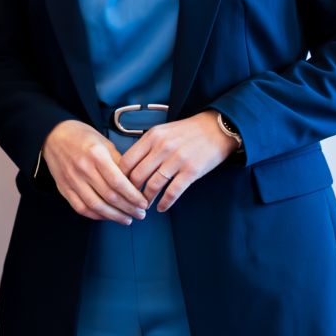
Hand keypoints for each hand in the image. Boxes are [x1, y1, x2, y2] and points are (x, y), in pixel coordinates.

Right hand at [41, 120, 148, 223]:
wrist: (54, 136)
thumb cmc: (82, 137)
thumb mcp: (105, 143)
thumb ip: (119, 162)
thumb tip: (134, 182)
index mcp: (96, 154)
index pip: (118, 182)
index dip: (133, 196)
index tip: (143, 203)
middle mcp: (83, 168)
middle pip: (109, 196)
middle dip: (128, 208)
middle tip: (140, 214)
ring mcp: (72, 180)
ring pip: (96, 206)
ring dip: (114, 216)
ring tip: (127, 219)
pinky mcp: (64, 189)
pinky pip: (81, 208)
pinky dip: (96, 215)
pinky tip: (107, 216)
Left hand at [120, 110, 238, 211]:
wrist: (216, 128)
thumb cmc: (187, 131)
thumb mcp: (163, 131)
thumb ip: (147, 146)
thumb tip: (129, 166)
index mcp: (152, 136)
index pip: (127, 160)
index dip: (120, 176)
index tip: (120, 186)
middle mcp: (162, 147)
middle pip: (137, 175)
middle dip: (131, 191)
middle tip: (130, 199)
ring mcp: (177, 160)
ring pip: (153, 185)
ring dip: (146, 199)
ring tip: (144, 206)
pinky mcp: (191, 171)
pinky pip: (173, 192)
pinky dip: (165, 202)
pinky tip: (161, 207)